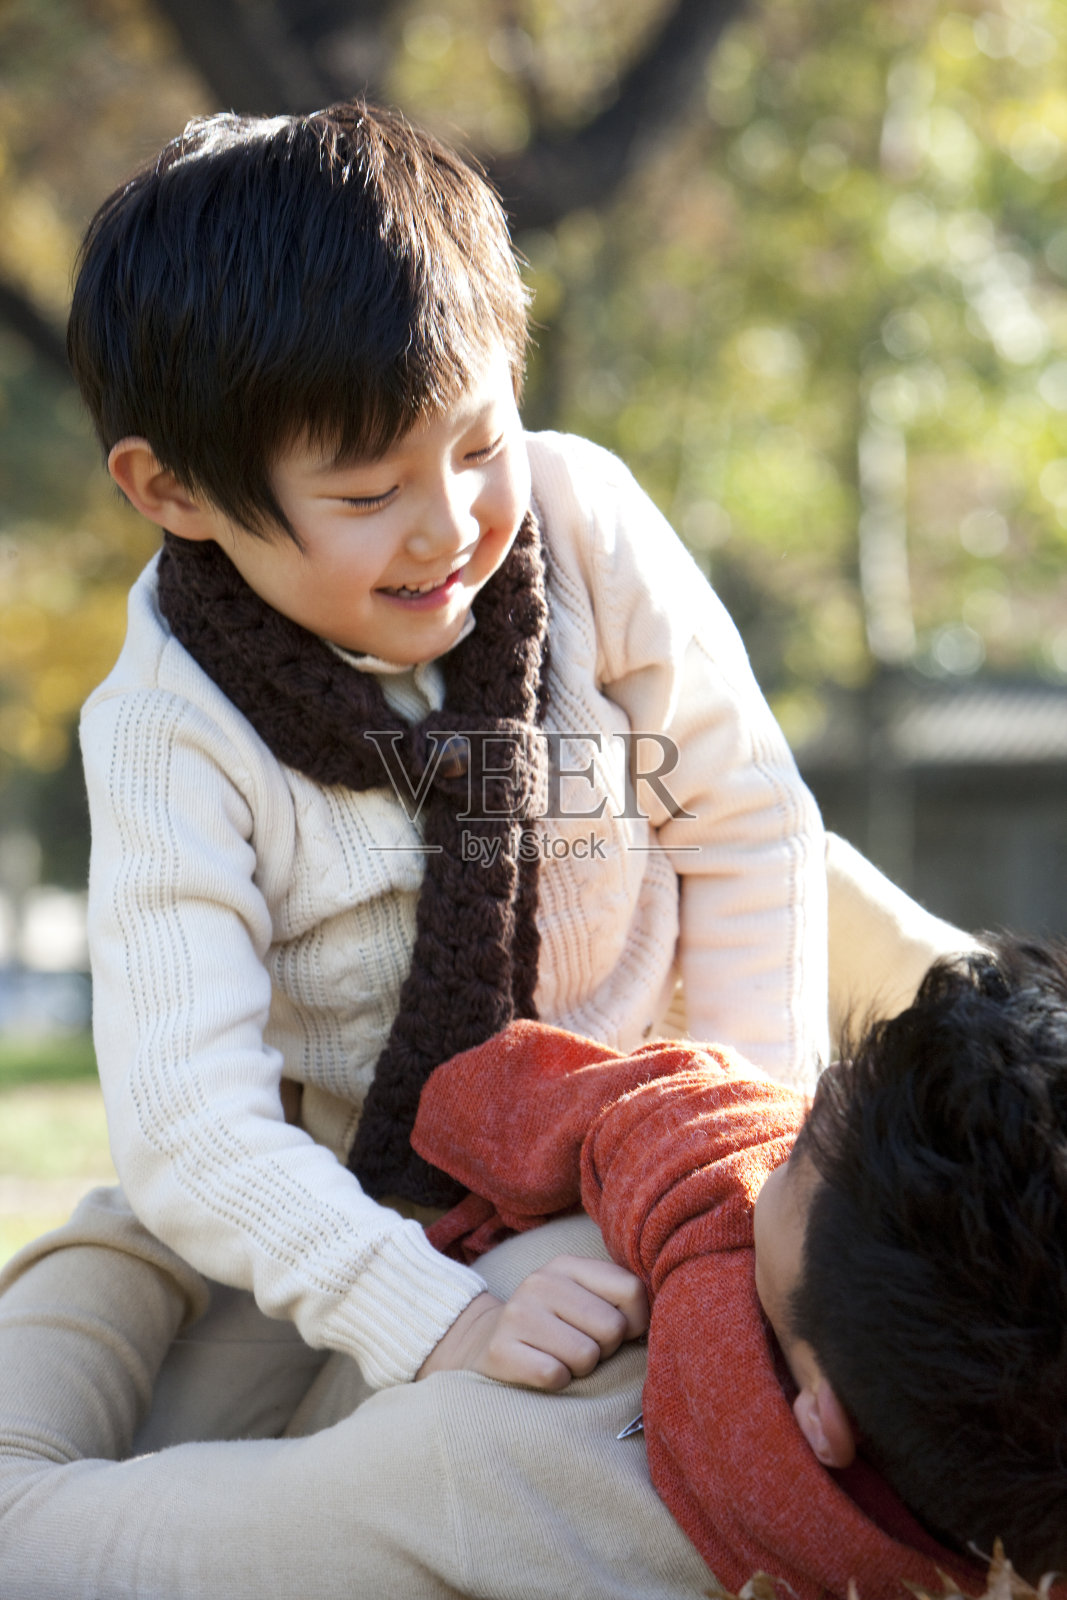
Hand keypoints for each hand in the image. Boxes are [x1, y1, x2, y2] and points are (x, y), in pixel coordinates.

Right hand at [416, 1254, 648, 1389]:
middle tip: (582, 1347)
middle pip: (611, 1328)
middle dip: (604, 1349)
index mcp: (567, 1265)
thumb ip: (618, 1300)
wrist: (483, 1344)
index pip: (632, 1290)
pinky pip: (554, 1375)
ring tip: (561, 1358)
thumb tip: (661, 1323)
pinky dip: (556, 1382)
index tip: (620, 1333)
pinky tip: (542, 1370)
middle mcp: (540, 1282)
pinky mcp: (500, 1350)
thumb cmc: (553, 1327)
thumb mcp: (581, 1299)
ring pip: (586, 1356)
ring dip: (580, 1368)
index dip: (636, 1322)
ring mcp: (517, 1314)